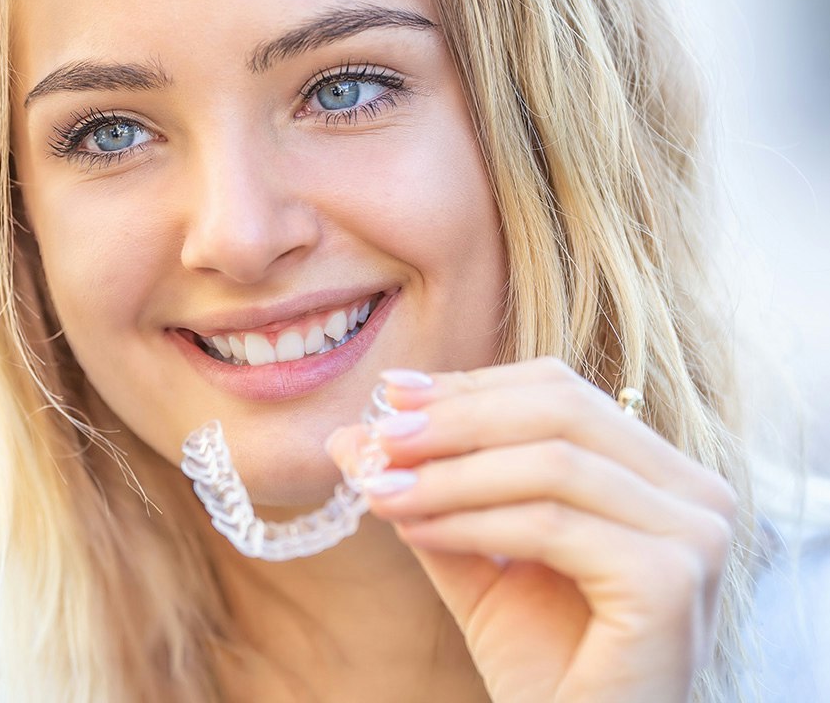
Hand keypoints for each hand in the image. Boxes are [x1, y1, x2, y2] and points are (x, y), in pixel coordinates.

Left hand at [326, 357, 736, 702]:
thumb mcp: (477, 555)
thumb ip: (428, 489)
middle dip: (456, 419)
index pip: (559, 391)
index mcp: (658, 472)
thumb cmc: (544, 660)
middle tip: (379, 438)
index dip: (471, 386)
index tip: (390, 394)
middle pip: (559, 409)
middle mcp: (695, 492)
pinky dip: (472, 521)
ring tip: (381, 490)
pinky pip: (550, 525)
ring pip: (552, 464)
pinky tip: (417, 531)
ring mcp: (696, 535)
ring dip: (450, 474)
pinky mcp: (672, 581)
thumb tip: (350, 433)